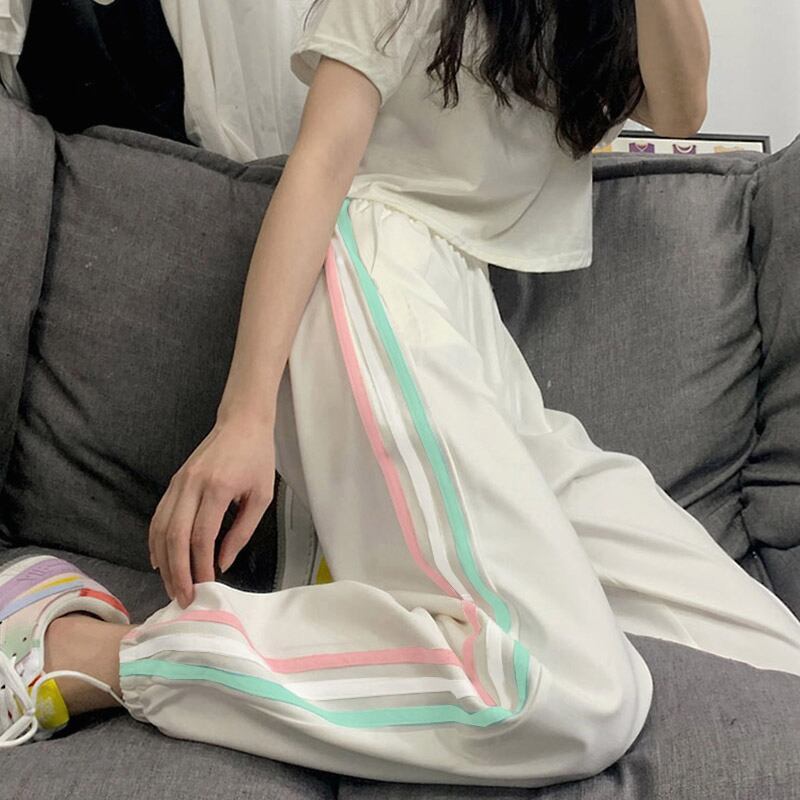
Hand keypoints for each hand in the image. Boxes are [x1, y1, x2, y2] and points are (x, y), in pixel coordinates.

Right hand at [148, 417, 275, 607]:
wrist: (241, 423)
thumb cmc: (256, 458)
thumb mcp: (260, 497)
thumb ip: (241, 531)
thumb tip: (223, 563)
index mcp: (216, 488)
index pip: (201, 536)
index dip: (200, 566)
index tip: (205, 586)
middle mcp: (191, 486)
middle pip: (175, 537)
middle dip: (177, 571)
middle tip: (183, 597)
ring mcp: (178, 483)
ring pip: (161, 529)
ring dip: (164, 561)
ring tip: (172, 585)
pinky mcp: (174, 482)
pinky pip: (158, 517)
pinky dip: (155, 541)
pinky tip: (160, 560)